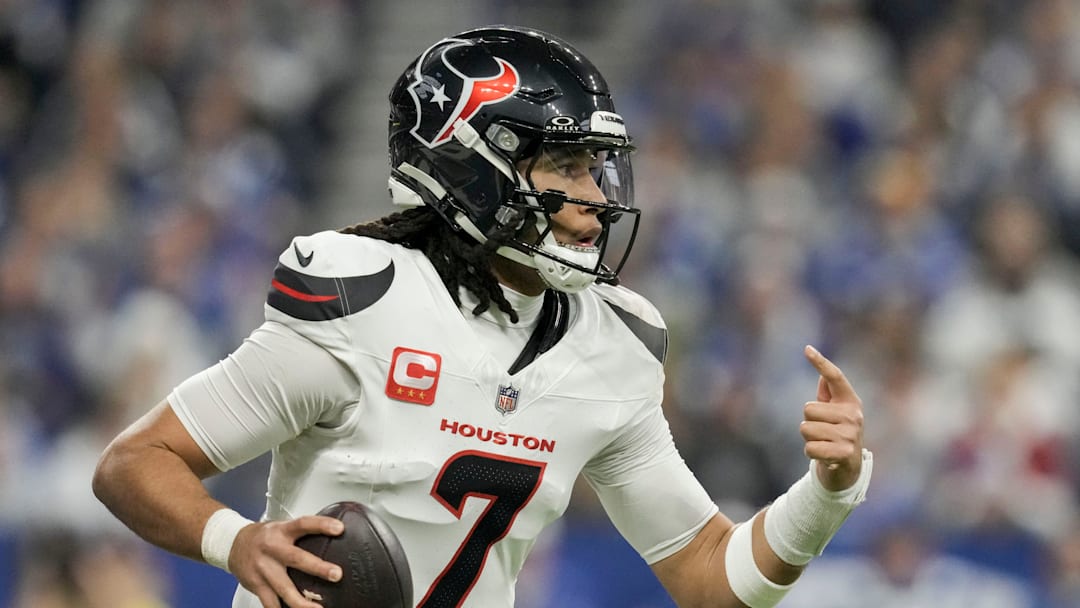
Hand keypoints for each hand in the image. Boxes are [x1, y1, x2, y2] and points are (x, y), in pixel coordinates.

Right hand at [229, 515, 345, 607]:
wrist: (232, 544)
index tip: (339, 528)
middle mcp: (272, 549)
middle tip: (336, 574)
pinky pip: (271, 603)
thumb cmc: (262, 536)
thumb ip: (301, 532)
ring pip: (284, 588)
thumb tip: (332, 534)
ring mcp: (264, 569)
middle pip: (296, 558)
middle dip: (318, 568)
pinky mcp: (257, 585)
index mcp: (281, 531)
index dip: (321, 525)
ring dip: (302, 601)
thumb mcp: (281, 527)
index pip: (303, 524)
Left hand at [801, 345, 864, 491]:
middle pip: (808, 409)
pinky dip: (811, 453)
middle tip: (822, 432)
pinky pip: (810, 448)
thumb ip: (829, 394)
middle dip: (808, 422)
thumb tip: (822, 374)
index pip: (835, 377)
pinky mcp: (845, 453)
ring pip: (806, 429)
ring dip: (809, 439)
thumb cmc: (836, 434)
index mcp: (850, 401)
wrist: (848, 469)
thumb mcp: (834, 413)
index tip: (807, 349)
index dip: (821, 362)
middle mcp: (853, 415)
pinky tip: (824, 455)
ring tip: (823, 443)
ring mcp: (851, 434)